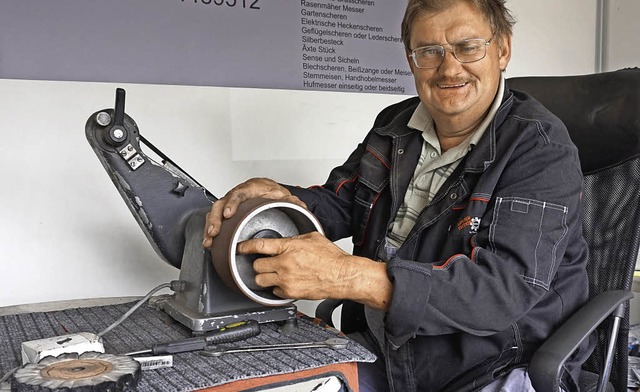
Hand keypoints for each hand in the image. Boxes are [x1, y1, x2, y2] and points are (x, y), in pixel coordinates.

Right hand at [202, 178, 305, 247]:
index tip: (228, 213)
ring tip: (209, 240)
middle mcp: (237, 195)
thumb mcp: (283, 195)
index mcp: (251, 189)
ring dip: (210, 226)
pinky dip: (210, 230)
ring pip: (215, 212)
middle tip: (214, 232)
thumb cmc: (271, 192)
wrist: (266, 189)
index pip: (239, 194)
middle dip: (216, 219)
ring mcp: (230, 203)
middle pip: (221, 204)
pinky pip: (215, 219)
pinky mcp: (226, 211)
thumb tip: (300, 207)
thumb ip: (292, 201)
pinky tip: (209, 241)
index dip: (232, 204)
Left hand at [238, 232, 392, 309]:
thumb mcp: (312, 238)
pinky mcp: (290, 293)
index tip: (240, 248)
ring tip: (272, 274)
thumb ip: (294, 239)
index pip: (259, 246)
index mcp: (289, 247)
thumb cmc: (331, 257)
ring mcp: (286, 279)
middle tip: (264, 263)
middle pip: (256, 266)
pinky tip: (285, 282)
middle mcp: (285, 264)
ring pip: (260, 280)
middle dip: (258, 264)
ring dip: (263, 277)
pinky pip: (273, 291)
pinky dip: (276, 287)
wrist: (343, 275)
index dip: (245, 246)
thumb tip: (284, 240)